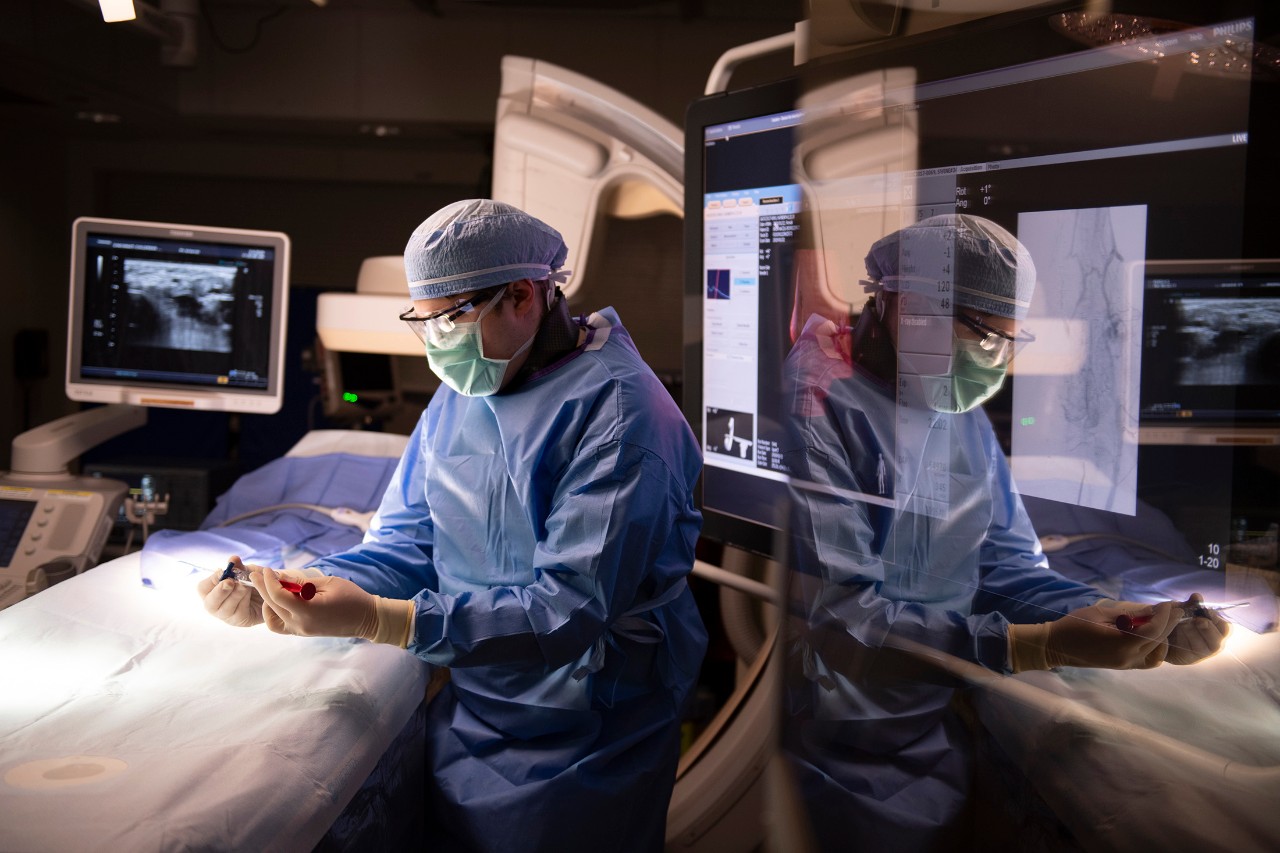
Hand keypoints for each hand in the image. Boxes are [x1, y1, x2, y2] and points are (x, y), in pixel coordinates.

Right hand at [197, 555, 261, 626]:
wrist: (273, 593)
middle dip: (220, 591)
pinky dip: (245, 601)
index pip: (203, 588)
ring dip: (235, 595)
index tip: (224, 571)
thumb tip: (233, 559)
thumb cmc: (254, 581)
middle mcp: (216, 605)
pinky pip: (239, 613)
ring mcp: (227, 615)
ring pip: (225, 608)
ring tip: (245, 585)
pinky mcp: (241, 621)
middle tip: (230, 582)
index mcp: (213, 591)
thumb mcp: (247, 572)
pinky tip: (250, 593)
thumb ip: (239, 567)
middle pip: (210, 603)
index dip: (212, 579)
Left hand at [253, 567, 379, 638]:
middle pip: (272, 604)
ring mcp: (300, 630)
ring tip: (268, 588)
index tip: (268, 569)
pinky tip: (276, 602)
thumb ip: (302, 582)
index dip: (270, 580)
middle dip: (263, 587)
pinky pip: (279, 626)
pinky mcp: (302, 632)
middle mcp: (300, 624)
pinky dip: (273, 614)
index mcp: (307, 611)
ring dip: (267, 602)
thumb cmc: (351, 597)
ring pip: (272, 617)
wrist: (366, 619)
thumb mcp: (328, 583)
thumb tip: (281, 577)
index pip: (278, 595)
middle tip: (257, 573)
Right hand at [1010, 599, 1178, 671]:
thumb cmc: (1073, 626)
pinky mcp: (1122, 666)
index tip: (1168, 603)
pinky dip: (1154, 649)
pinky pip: (1147, 660)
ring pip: (1156, 655)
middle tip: (1174, 609)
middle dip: (1168, 624)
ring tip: (1162, 623)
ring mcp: (1125, 665)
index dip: (1163, 616)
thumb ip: (1126, 614)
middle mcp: (1127, 658)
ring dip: (1163, 638)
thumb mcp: (1099, 614)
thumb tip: (1150, 610)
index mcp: (1121, 645)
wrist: (1055, 646)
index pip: (1152, 631)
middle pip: (1157, 642)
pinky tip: (1151, 636)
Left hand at [1165, 593, 1229, 664]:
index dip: (1216, 618)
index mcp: (1216, 629)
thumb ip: (1191, 604)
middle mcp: (1213, 642)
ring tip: (1183, 623)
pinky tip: (1175, 632)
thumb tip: (1197, 595)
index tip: (1204, 609)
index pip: (1224, 627)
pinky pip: (1191, 651)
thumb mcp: (1183, 610)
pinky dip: (1184, 641)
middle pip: (1219, 638)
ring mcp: (1203, 652)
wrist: (1158, 632)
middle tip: (1196, 619)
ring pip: (1206, 646)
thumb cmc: (1176, 619)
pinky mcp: (1190, 658)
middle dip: (1207, 627)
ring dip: (1194, 633)